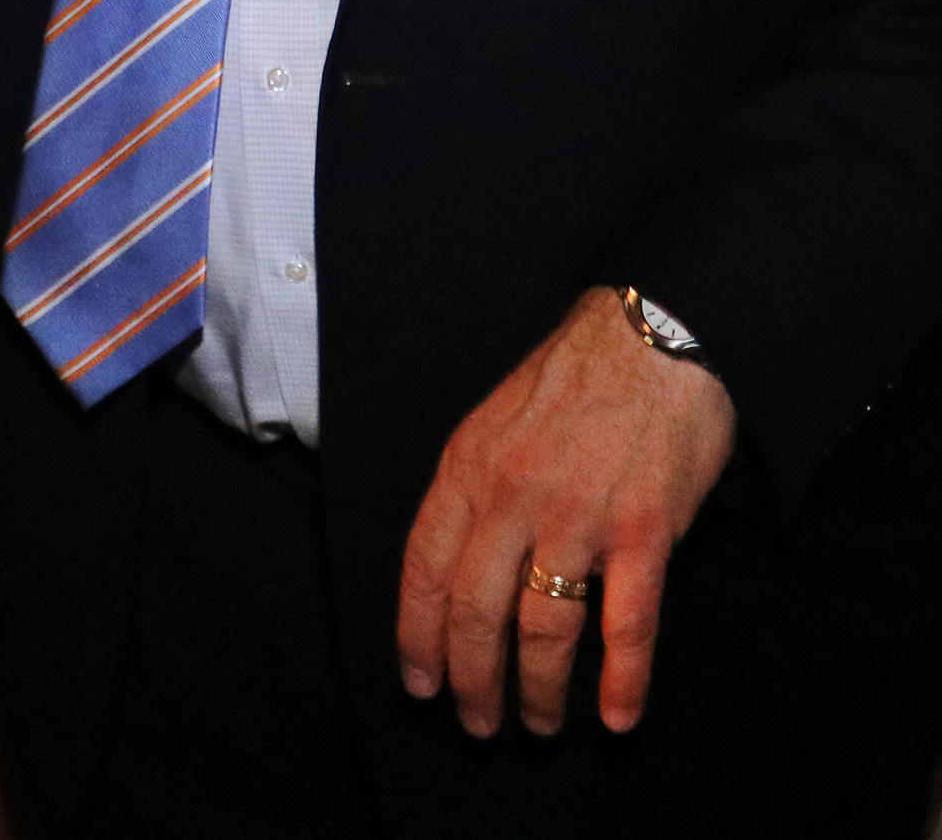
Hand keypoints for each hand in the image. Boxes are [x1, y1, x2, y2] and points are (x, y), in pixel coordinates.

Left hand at [395, 286, 736, 737]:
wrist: (649, 341)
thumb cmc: (570, 383)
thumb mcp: (491, 424)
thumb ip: (472, 490)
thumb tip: (455, 561)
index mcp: (466, 470)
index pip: (425, 569)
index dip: (418, 634)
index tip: (419, 682)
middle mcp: (512, 498)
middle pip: (477, 611)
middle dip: (472, 679)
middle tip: (476, 723)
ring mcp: (579, 518)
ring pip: (545, 628)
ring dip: (540, 690)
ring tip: (539, 727)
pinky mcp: (643, 532)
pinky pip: (628, 623)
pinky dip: (624, 679)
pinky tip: (618, 717)